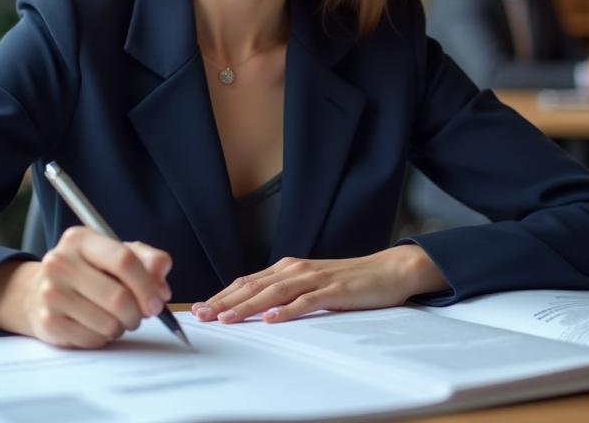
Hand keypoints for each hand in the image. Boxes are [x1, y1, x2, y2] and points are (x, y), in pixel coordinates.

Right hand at [0, 227, 172, 348]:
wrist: (38, 292)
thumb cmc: (88, 271)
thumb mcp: (116, 254)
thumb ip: (146, 259)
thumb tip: (161, 272)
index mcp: (80, 240)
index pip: (123, 260)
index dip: (147, 285)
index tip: (158, 301)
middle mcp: (60, 262)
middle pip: (118, 297)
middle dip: (137, 312)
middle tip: (139, 314)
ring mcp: (51, 293)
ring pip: (108, 323)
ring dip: (121, 326)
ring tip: (115, 318)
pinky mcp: (48, 322)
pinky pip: (93, 340)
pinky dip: (103, 338)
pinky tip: (96, 326)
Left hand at [191, 244, 446, 324]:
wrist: (389, 270)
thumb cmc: (349, 281)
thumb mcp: (311, 285)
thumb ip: (286, 293)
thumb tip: (255, 309)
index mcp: (288, 268)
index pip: (247, 282)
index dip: (222, 295)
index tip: (200, 308)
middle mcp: (297, 269)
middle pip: (254, 286)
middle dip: (225, 301)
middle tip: (201, 315)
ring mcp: (315, 278)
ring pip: (274, 292)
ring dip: (248, 306)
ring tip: (228, 318)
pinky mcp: (335, 290)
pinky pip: (306, 301)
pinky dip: (287, 310)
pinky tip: (272, 319)